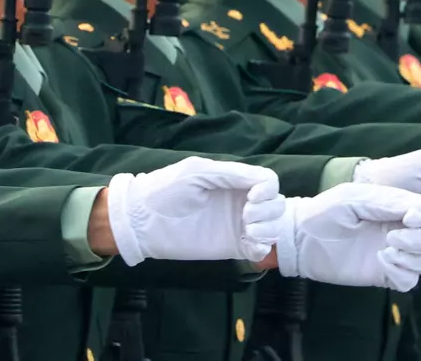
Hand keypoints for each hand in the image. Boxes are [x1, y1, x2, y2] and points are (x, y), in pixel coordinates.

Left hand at [106, 157, 284, 264]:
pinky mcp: (233, 246)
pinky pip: (262, 248)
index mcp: (232, 180)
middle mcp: (240, 201)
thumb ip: (231, 174)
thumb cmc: (166, 191)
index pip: (268, 181)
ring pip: (274, 225)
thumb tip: (263, 181)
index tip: (253, 198)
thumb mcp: (197, 173)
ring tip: (247, 230)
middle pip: (277, 203)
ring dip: (269, 228)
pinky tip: (249, 245)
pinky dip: (264, 247)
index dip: (268, 189)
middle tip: (246, 217)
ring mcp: (238, 225)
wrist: (143, 222)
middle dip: (269, 210)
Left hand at [275, 182, 420, 291]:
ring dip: (413, 259)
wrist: (302, 242)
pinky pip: (411, 281)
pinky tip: (381, 263)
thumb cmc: (324, 213)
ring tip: (387, 252)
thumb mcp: (353, 199)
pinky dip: (401, 275)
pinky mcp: (388, 275)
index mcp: (396, 206)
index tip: (408, 219)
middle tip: (392, 238)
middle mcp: (402, 229)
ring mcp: (397, 253)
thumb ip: (387, 202)